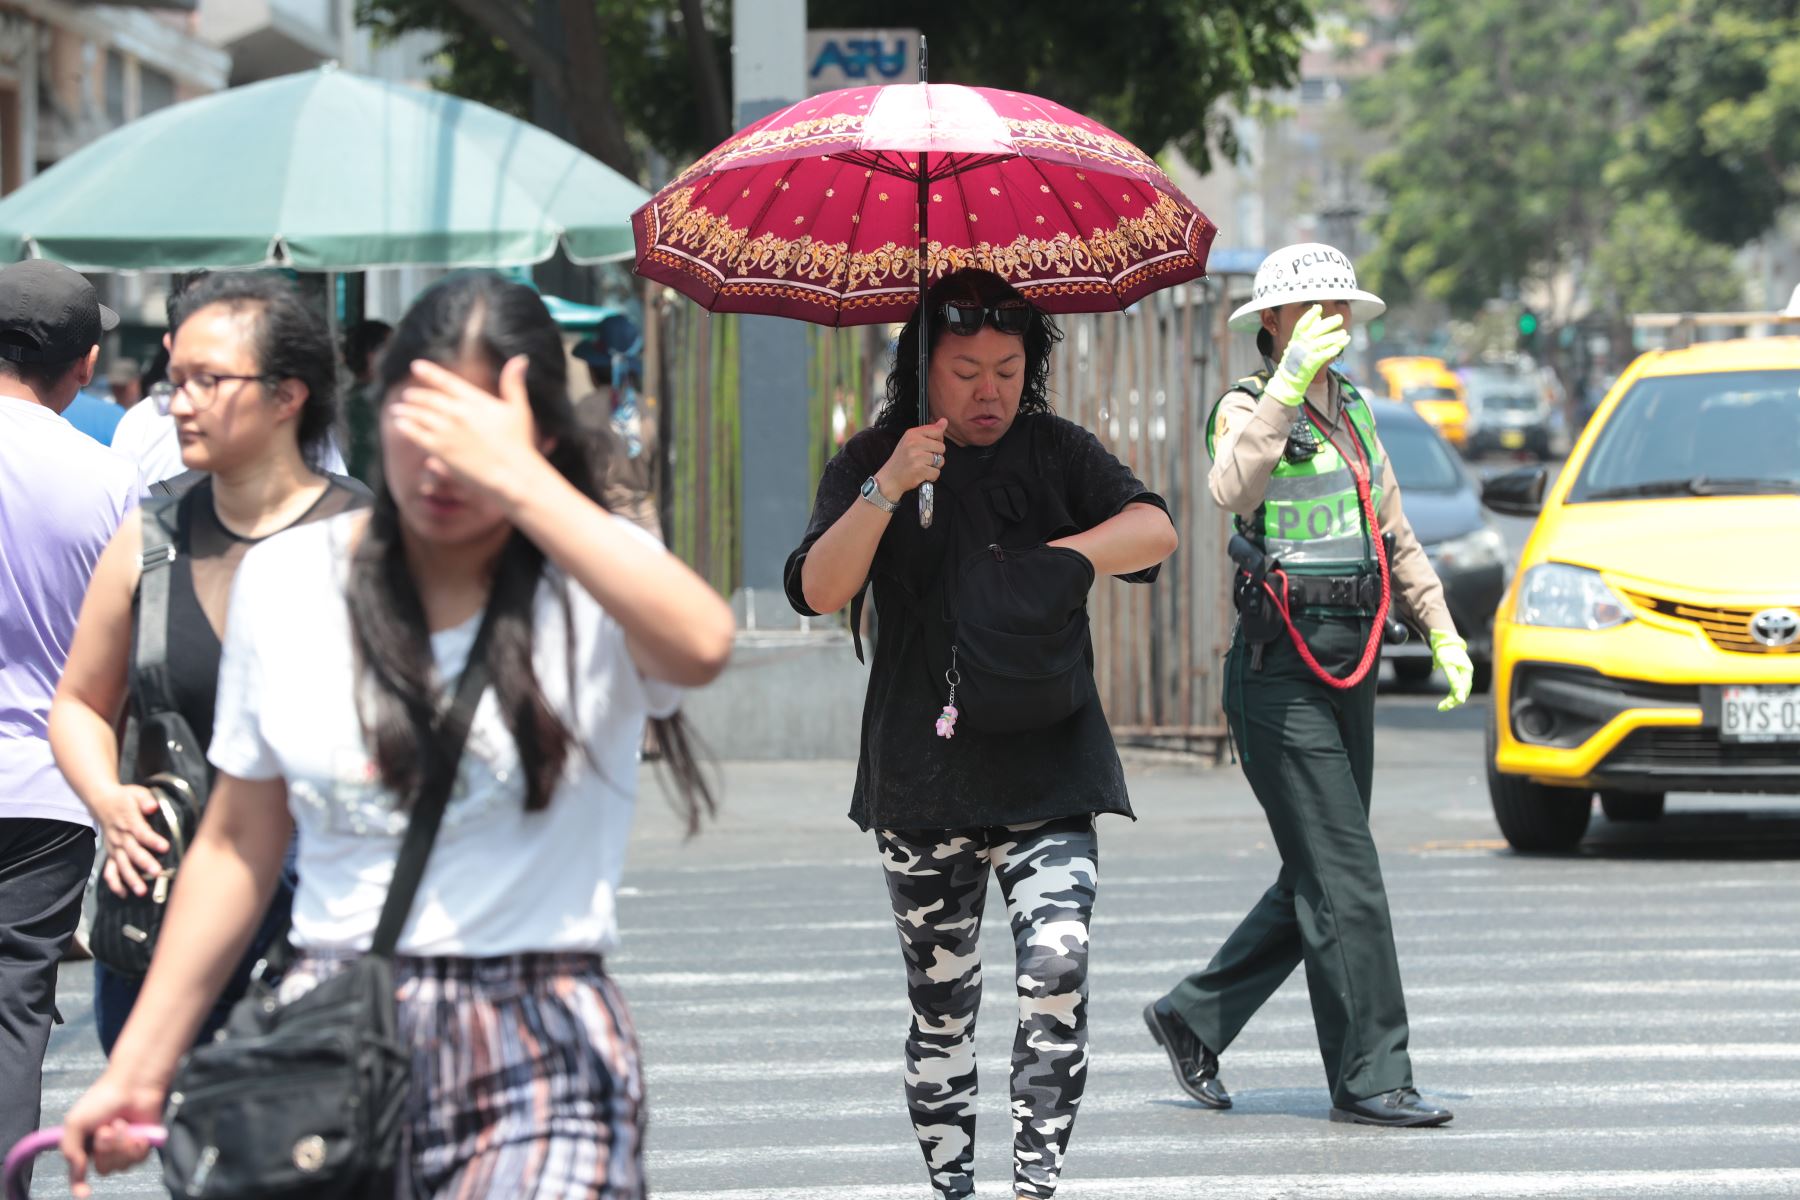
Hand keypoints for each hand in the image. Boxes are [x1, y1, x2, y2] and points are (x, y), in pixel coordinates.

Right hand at [61, 1072, 166, 1196]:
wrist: (133, 1085)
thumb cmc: (102, 1099)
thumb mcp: (75, 1123)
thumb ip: (70, 1150)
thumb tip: (77, 1173)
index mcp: (85, 1146)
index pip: (79, 1173)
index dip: (79, 1185)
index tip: (84, 1193)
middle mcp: (104, 1150)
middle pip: (104, 1169)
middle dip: (106, 1148)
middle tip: (107, 1127)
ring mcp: (124, 1149)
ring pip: (121, 1165)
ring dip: (121, 1143)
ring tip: (122, 1123)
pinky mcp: (143, 1145)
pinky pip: (139, 1159)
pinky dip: (137, 1144)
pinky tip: (137, 1130)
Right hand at [94, 784, 168, 898]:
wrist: (101, 801)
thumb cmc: (125, 797)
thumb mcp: (136, 793)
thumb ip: (145, 800)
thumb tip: (152, 806)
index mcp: (129, 821)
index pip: (141, 832)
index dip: (152, 840)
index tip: (165, 848)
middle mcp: (120, 836)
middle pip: (132, 852)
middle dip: (144, 863)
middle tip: (157, 873)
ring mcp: (114, 847)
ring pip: (121, 865)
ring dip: (130, 879)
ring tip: (141, 891)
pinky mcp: (111, 854)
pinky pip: (109, 871)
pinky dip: (114, 883)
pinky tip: (124, 894)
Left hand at [390, 356, 551, 506]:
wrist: (512, 474)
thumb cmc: (519, 443)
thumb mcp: (519, 409)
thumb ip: (514, 383)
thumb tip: (520, 358)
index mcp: (476, 401)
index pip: (447, 381)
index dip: (429, 372)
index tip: (415, 366)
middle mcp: (459, 413)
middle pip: (429, 398)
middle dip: (415, 395)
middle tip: (406, 394)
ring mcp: (448, 431)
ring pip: (420, 415)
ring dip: (406, 410)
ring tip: (398, 409)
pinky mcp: (441, 450)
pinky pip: (416, 434)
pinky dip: (406, 427)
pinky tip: (400, 423)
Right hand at [875, 418, 947, 498]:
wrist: (890, 478)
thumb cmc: (902, 459)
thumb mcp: (912, 440)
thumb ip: (929, 431)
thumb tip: (944, 421)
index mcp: (912, 434)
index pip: (937, 431)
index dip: (938, 440)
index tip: (929, 445)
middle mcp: (914, 443)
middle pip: (941, 447)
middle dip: (936, 455)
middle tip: (924, 459)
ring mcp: (917, 457)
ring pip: (940, 460)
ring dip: (934, 466)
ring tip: (922, 466)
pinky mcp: (920, 470)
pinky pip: (937, 472)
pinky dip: (931, 476)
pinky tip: (922, 474)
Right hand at [1265, 305, 1351, 406]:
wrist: (1290, 377)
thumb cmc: (1295, 357)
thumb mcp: (1297, 342)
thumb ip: (1307, 330)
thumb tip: (1318, 318)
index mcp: (1297, 337)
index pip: (1303, 323)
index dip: (1310, 314)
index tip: (1318, 308)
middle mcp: (1302, 343)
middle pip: (1317, 330)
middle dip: (1330, 323)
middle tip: (1339, 318)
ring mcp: (1308, 352)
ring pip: (1325, 341)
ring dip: (1336, 336)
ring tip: (1344, 333)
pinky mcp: (1315, 362)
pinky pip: (1328, 352)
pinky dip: (1337, 346)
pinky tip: (1344, 342)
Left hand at [1430, 629, 1473, 710]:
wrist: (1445, 640)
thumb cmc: (1446, 651)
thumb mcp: (1447, 665)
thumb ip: (1454, 680)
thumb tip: (1459, 696)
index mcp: (1467, 671)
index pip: (1463, 688)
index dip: (1457, 698)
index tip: (1449, 706)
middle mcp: (1467, 673)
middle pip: (1463, 691)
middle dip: (1453, 701)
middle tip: (1441, 708)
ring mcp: (1464, 673)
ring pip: (1460, 690)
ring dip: (1452, 699)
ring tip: (1441, 707)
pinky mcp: (1459, 673)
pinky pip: (1457, 687)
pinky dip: (1452, 694)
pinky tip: (1446, 701)